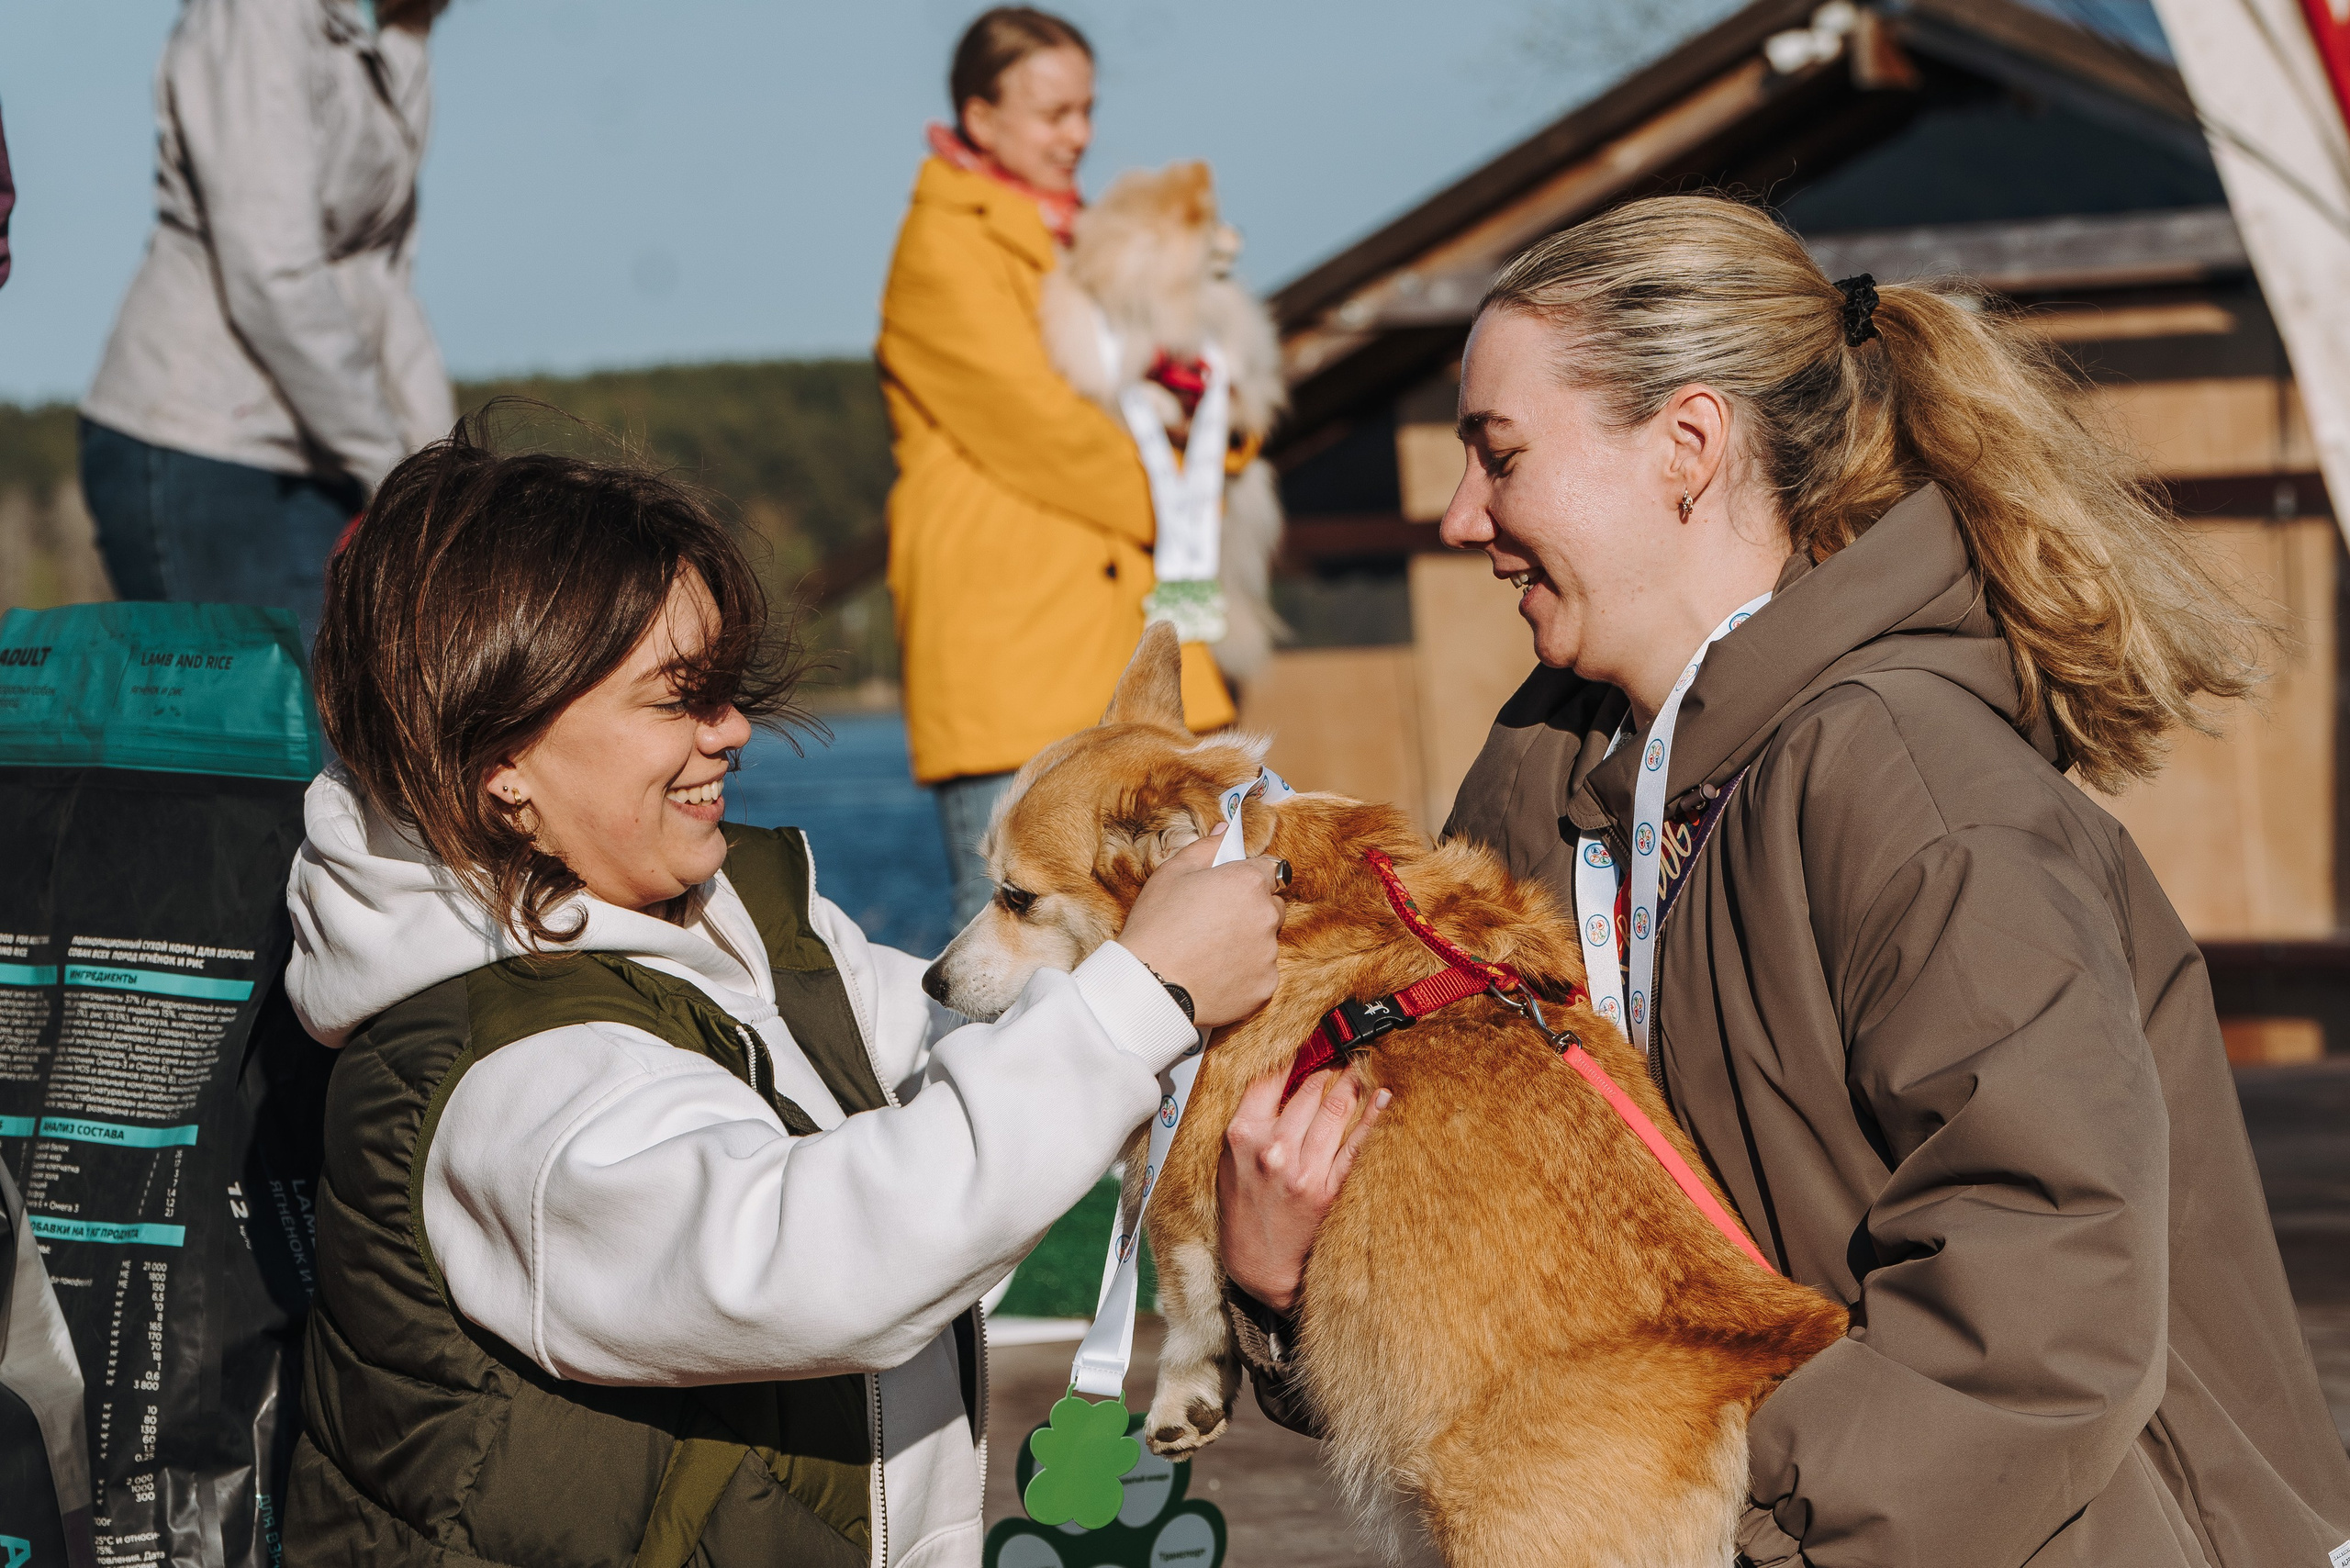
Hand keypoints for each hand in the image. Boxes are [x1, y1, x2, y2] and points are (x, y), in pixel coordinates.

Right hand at [1119, 824, 1282, 1027]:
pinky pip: (1261, 974)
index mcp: (1248, 882)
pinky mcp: (1265, 986)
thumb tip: (1225, 830)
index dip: (1250, 878)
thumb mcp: (1173, 872)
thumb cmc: (1156, 924)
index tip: (1231, 889)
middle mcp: (1267, 916)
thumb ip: (1207, 847)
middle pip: (1273, 907)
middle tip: (1215, 922)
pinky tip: (1215, 975)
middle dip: (1252, 910)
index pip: (1271, 870)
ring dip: (1248, 944)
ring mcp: (1269, 954)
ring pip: (1266, 942)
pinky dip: (1244, 974)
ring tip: (1209, 952)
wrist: (1151, 985)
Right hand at [1218, 1068, 1388, 1312]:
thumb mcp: (1231, 1161)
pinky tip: (1382, 1097)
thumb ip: (1251, 1122)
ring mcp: (1302, 1169)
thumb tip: (1281, 1081)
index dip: (1292, 1053)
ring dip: (1352, 1082)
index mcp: (1242, 1136)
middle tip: (1342, 1047)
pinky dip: (1372, 1118)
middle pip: (1308, 1090)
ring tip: (1362, 1065)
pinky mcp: (1328, 1189)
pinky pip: (1356, 1146)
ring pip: (1334, 1110)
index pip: (1270, 1077)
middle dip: (1327, 1066)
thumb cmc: (1242, 1210)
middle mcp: (1273, 1149)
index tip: (1307, 1037)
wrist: (1257, 1266)